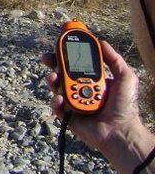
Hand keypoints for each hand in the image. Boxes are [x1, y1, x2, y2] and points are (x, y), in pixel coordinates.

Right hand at [42, 40, 154, 173]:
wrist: (121, 131)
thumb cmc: (125, 107)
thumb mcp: (126, 78)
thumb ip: (115, 60)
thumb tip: (102, 42)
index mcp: (92, 79)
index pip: (76, 62)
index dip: (68, 52)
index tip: (61, 42)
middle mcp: (80, 88)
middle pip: (61, 72)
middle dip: (53, 63)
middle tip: (48, 58)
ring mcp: (73, 101)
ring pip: (56, 87)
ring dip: (52, 80)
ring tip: (54, 79)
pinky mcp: (68, 115)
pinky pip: (56, 106)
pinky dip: (56, 101)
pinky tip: (61, 98)